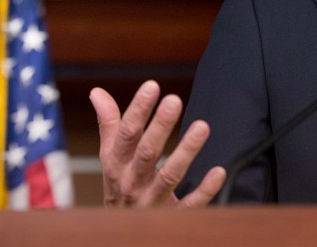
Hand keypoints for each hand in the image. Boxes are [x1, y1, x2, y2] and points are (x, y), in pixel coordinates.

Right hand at [90, 80, 225, 206]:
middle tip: (174, 100)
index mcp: (117, 165)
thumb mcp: (111, 157)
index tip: (152, 86)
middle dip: (160, 127)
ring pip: (169, 177)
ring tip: (203, 126)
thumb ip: (110, 125)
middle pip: (147, 153)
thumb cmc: (120, 186)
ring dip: (186, 151)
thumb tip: (97, 92)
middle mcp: (131, 183)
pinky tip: (219, 171)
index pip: (126, 135)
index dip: (138, 110)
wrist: (121, 233)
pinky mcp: (172, 217)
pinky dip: (205, 190)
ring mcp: (151, 202)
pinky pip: (190, 205)